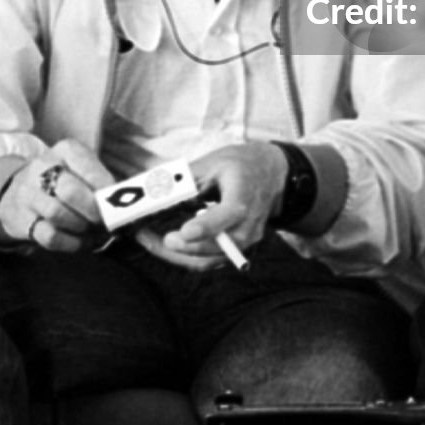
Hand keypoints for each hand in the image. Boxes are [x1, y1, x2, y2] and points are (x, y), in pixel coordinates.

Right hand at [0, 138, 112, 251]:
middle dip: (93, 210)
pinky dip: (70, 243)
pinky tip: (80, 240)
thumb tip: (132, 203)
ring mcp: (28, 194)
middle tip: (106, 221)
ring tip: (93, 230)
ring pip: (57, 214)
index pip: (87, 167)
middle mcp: (42, 167)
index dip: (105, 189)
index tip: (118, 203)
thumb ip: (104, 183)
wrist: (21, 190)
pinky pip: (49, 236)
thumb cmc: (66, 179)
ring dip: (81, 227)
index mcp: (65, 150)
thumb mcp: (84, 169)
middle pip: (70, 192)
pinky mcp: (22, 220)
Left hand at [136, 141, 287, 270]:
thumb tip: (154, 193)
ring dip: (178, 255)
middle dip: (186, 247)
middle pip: (218, 245)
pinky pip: (209, 261)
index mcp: (244, 196)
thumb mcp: (214, 163)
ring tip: (151, 242)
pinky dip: (185, 257)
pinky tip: (165, 246)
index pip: (229, 214)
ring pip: (210, 259)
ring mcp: (245, 242)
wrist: (273, 175)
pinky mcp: (236, 250)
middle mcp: (248, 224)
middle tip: (160, 239)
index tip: (186, 231)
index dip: (207, 226)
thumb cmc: (240, 165)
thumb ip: (187, 180)